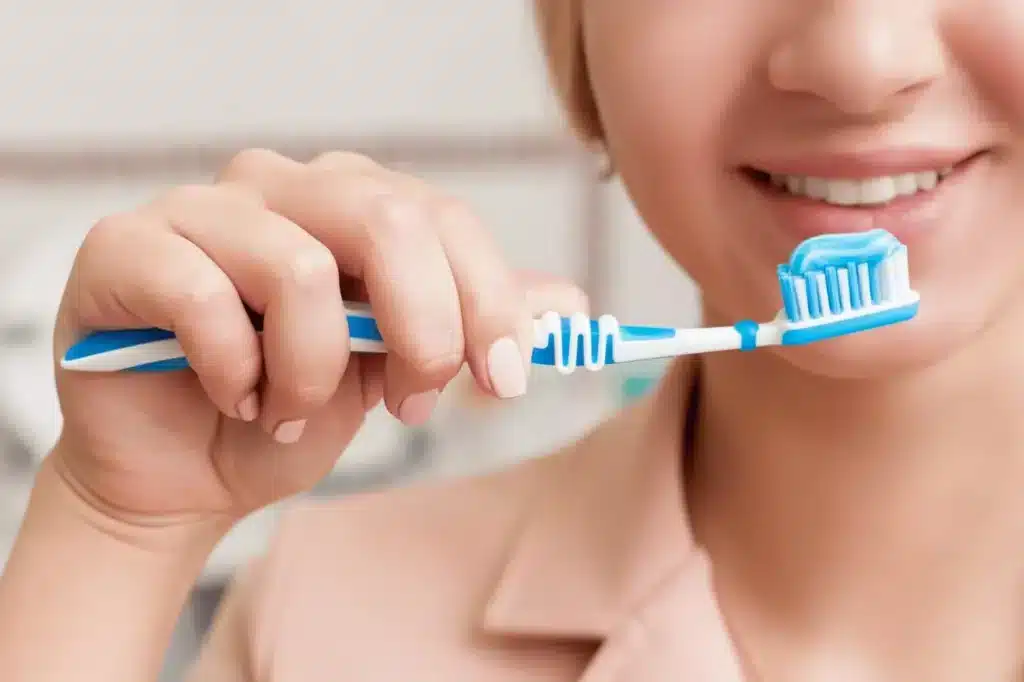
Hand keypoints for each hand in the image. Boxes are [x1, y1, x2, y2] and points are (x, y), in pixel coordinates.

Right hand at [50, 149, 586, 526]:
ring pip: (301, 268)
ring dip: (314, 373)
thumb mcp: (395, 371)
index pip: (443, 219)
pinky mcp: (127, 248)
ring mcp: (200, 209)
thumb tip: (570, 304)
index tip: (506, 382)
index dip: (490, 301)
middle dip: (423, 332)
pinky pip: (206, 296)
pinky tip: (232, 397)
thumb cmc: (287, 411)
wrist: (183, 473)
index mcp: (350, 204)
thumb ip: (469, 327)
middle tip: (412, 407)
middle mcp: (280, 187)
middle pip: (388, 220)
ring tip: (291, 414)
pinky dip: (235, 370)